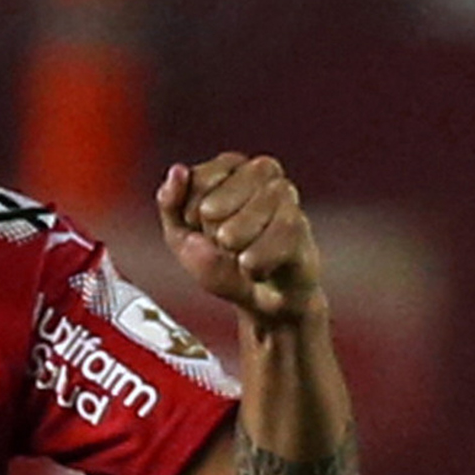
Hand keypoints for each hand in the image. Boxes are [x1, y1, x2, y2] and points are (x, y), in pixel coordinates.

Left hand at [156, 152, 323, 322]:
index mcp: (227, 170)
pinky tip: (252, 269)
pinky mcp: (304, 226)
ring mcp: (287, 197)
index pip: (203, 175)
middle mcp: (261, 173)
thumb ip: (170, 203)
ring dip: (240, 233)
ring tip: (234, 254)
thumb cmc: (219, 263)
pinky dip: (260, 255)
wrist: (258, 304)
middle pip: (240, 178)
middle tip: (218, 240)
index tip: (195, 227)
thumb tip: (178, 170)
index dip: (192, 206)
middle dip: (218, 217)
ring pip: (267, 197)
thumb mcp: (180, 237)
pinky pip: (286, 229)